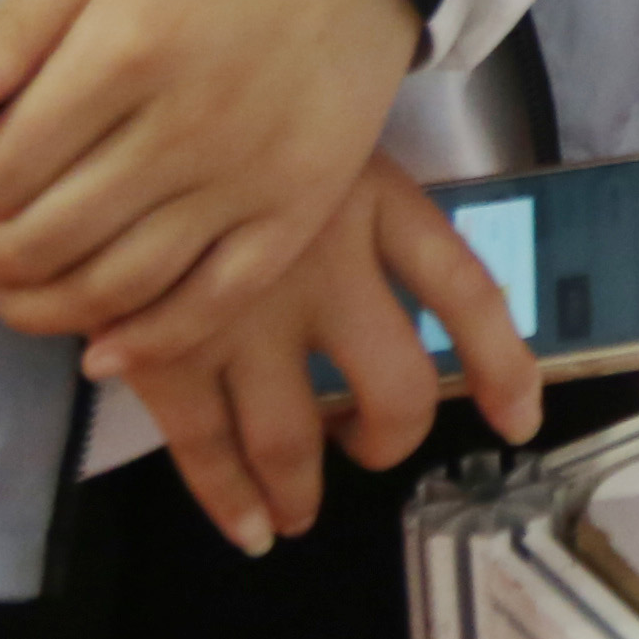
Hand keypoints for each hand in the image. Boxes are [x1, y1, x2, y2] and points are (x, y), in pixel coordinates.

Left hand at [0, 0, 418, 364]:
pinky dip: (147, 342)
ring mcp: (247, 178)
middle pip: (46, 240)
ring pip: (117, 286)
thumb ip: (14, 29)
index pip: (1, 172)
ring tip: (8, 294)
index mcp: (125, 52)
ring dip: (40, 309)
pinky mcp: (298, 209)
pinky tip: (101, 351)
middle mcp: (184, 127)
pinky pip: (212, 302)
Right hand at [114, 152, 543, 558]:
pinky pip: (206, 447)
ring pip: (294, 437)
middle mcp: (324, 259)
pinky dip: (231, 502)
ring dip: (302, 490)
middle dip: (388, 441)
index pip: (468, 292)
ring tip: (299, 509)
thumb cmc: (239, 126)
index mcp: (377, 198)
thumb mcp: (327, 143)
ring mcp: (241, 308)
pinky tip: (250, 528)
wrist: (119, 110)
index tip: (519, 422)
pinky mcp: (165, 342)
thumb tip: (424, 308)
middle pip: (394, 388)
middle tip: (365, 447)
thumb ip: (371, 216)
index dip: (503, 367)